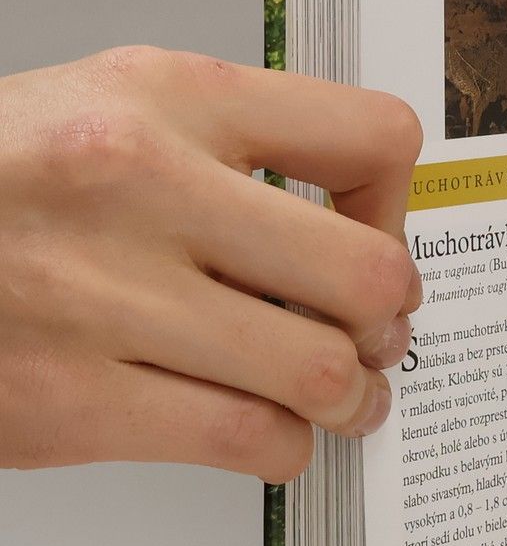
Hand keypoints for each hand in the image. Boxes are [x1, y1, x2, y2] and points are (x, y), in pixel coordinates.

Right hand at [0, 47, 422, 480]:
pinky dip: (282, 446)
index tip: (378, 231)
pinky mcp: (67, 402)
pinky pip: (246, 440)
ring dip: (352, 397)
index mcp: (165, 99)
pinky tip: (268, 428)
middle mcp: (140, 188)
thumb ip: (237, 143)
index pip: (370, 137)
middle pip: (367, 275)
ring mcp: (102, 300)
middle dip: (390, 318)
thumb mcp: (114, 104)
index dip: (400, 200)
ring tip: (340, 394)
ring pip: (319, 373)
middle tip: (375, 332)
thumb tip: (363, 215)